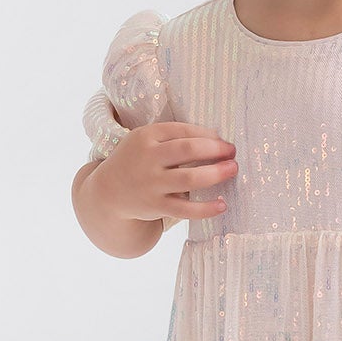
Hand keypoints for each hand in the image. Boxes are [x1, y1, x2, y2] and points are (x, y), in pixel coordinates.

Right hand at [94, 120, 237, 221]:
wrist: (108, 193)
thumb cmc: (136, 162)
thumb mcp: (145, 141)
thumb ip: (173, 138)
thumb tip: (216, 138)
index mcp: (146, 136)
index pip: (183, 131)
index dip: (207, 135)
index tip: (223, 141)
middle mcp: (148, 159)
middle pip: (188, 150)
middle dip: (215, 150)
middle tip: (233, 153)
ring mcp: (152, 184)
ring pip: (190, 179)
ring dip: (216, 173)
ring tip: (232, 170)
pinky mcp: (156, 206)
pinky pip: (186, 210)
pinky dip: (206, 208)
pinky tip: (222, 205)